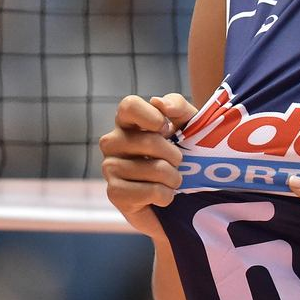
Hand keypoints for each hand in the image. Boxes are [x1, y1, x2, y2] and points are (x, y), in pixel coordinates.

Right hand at [100, 93, 197, 237]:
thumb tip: (157, 102)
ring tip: (174, 181)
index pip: (129, 105)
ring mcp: (110, 168)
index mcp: (128, 122)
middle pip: (148, 140)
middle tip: (178, 162)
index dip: (152, 116)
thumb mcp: (189, 124)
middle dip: (174, 154)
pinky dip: (165, 195)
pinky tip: (164, 196)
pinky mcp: (114, 193)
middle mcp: (113, 142)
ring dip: (173, 178)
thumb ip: (177, 106)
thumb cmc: (184, 154)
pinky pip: (148, 192)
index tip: (169, 130)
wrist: (183, 198)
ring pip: (152, 169)